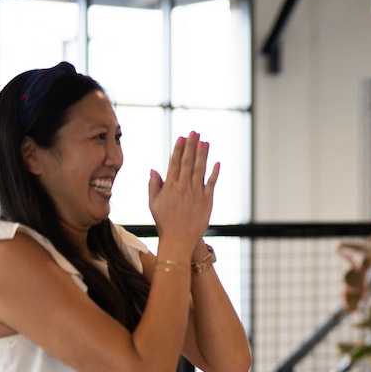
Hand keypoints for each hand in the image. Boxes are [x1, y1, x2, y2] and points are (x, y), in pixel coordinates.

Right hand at [148, 131, 220, 253]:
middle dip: (192, 146)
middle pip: (188, 162)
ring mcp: (196, 193)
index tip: (182, 137)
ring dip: (203, 154)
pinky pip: (211, 184)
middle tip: (195, 132)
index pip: (175, 163)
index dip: (179, 149)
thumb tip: (154, 169)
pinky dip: (214, 173)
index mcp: (170, 186)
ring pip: (200, 170)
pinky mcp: (207, 201)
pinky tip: (217, 162)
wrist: (179, 239)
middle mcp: (184, 187)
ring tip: (205, 141)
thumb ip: (154, 185)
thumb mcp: (154, 203)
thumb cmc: (164, 222)